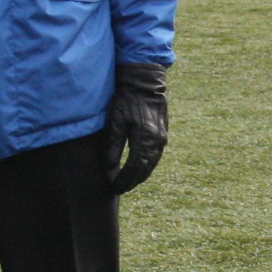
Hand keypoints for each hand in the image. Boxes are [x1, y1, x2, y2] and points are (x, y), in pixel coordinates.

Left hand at [104, 61, 168, 195]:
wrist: (145, 82)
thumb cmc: (127, 99)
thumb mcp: (115, 120)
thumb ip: (113, 143)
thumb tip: (109, 166)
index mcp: (145, 138)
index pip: (135, 167)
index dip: (125, 179)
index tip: (115, 187)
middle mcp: (157, 141)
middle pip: (145, 169)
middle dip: (132, 181)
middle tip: (120, 189)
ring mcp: (162, 138)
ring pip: (152, 164)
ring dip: (140, 176)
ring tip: (128, 183)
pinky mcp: (162, 134)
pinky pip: (155, 156)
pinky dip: (146, 166)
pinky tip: (138, 169)